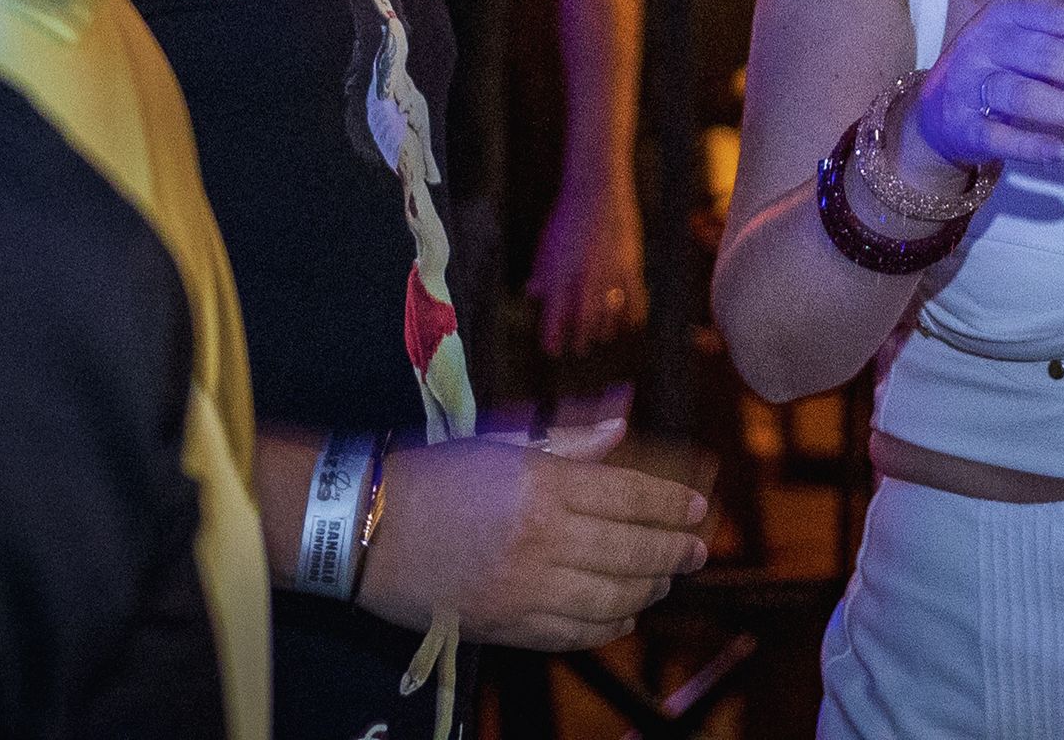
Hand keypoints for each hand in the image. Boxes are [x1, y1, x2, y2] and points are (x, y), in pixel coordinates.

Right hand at [354, 432, 709, 650]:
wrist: (366, 527)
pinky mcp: (505, 627)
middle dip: (674, 551)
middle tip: (697, 551)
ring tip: (665, 580)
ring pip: (611, 599)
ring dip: (649, 590)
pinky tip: (625, 617)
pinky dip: (608, 628)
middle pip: (632, 551)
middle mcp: (543, 540)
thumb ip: (569, 443)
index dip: (672, 504)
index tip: (698, 507)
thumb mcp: (502, 444)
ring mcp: (525, 590)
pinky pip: (573, 634)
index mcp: (544, 487)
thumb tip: (621, 428)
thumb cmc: (434, 476)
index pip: (631, 497)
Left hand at [527, 174, 645, 358]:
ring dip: (605, 331)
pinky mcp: (630, 266)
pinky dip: (632, 316)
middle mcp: (584, 279)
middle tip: (579, 349)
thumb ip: (542, 273)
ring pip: (609, 316)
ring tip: (601, 336)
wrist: (597, 191)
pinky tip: (629, 324)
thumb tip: (532, 294)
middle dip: (580, 340)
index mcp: (559, 274)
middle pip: (584, 322)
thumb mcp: (547, 246)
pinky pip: (634, 300)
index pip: (555, 317)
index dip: (554, 338)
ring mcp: (609, 274)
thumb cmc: (568, 218)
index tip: (553, 350)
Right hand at [908, 0, 1063, 172]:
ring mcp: (967, 84)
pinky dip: (1030, 145)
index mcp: (1005, 13)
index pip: (1057, 15)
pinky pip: (998, 136)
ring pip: (1027, 96)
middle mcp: (983, 42)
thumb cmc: (1000, 68)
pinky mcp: (959, 125)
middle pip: (1050, 57)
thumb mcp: (1029, 41)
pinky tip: (1063, 153)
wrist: (935, 111)